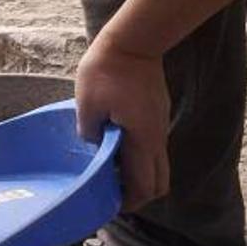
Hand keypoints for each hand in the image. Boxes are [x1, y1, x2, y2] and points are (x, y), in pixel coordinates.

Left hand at [75, 32, 171, 211]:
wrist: (134, 41)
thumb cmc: (107, 70)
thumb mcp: (86, 104)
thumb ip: (89, 132)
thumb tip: (92, 149)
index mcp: (141, 140)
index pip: (144, 186)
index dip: (129, 202)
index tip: (109, 204)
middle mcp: (157, 139)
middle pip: (159, 183)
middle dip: (138, 194)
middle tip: (111, 192)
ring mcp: (160, 127)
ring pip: (157, 166)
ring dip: (138, 175)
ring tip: (109, 170)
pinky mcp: (157, 116)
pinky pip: (153, 148)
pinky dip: (139, 158)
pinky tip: (114, 147)